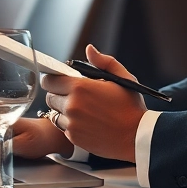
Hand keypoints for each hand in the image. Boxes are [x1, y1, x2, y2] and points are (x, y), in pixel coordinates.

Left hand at [42, 45, 146, 161]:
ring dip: (63, 110)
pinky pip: (62, 127)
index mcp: (81, 88)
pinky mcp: (73, 137)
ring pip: (54, 113)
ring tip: (81, 110)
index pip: (49, 80)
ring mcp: (72, 123)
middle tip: (74, 96)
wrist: (137, 136)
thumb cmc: (131, 107)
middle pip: (49, 97)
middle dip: (59, 94)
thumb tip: (89, 50)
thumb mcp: (122, 78)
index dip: (53, 79)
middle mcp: (72, 106)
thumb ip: (103, 61)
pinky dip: (70, 124)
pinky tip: (85, 121)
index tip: (59, 81)